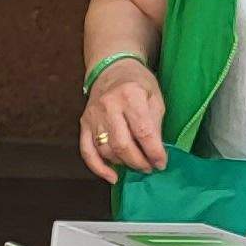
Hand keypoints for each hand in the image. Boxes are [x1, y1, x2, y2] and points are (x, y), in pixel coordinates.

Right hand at [78, 59, 166, 179]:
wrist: (111, 68)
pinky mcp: (84, 124)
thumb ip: (155, 124)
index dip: (154, 152)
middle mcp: (108, 106)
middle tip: (149, 167)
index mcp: (130, 95)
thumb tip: (156, 152)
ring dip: (123, 164)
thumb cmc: (137, 82)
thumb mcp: (154, 97)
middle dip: (139, 162)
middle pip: (122, 145)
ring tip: (136, 165)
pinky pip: (87, 151)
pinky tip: (112, 177)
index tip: (162, 163)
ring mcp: (93, 116)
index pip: (143, 132)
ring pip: (106, 150)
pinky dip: (98, 168)